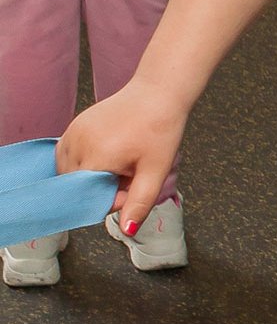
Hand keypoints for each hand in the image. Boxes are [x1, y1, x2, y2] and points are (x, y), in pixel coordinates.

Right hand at [56, 77, 189, 237]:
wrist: (158, 93)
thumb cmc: (161, 129)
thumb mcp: (156, 170)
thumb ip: (139, 202)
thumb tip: (127, 231)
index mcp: (95, 159)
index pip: (91, 198)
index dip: (115, 198)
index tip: (135, 185)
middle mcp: (75, 146)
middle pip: (80, 187)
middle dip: (104, 186)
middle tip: (131, 170)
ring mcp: (71, 134)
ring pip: (71, 174)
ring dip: (93, 175)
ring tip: (122, 159)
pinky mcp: (72, 127)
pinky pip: (69, 157)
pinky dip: (85, 162)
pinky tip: (110, 151)